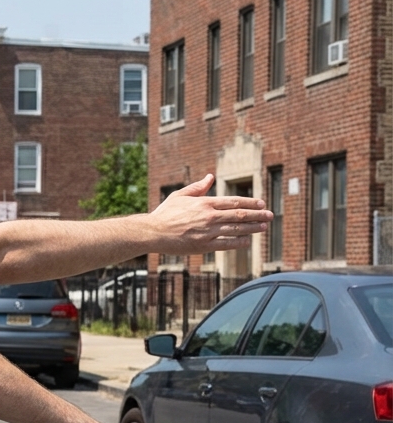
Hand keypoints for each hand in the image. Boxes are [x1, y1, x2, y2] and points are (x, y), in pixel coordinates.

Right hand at [145, 174, 271, 254]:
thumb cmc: (164, 213)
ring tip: (264, 227)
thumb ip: (197, 187)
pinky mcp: (204, 245)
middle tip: (270, 215)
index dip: (250, 203)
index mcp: (205, 202)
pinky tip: (248, 241)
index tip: (261, 203)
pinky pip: (226, 243)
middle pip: (240, 215)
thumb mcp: (180, 196)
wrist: (152, 232)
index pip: (234, 202)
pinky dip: (239, 242)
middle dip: (257, 215)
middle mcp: (209, 216)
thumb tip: (210, 177)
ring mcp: (208, 232)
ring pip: (236, 229)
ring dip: (253, 228)